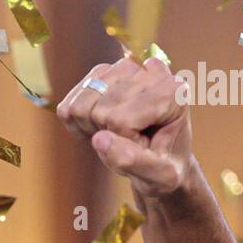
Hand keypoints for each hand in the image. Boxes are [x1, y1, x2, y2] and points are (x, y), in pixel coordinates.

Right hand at [56, 55, 192, 196]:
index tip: (144, 147)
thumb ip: (133, 161)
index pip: (121, 120)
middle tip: (128, 143)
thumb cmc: (166, 167)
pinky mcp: (102, 72)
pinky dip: (77, 123)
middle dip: (108, 135)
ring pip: (81, 105)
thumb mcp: (159, 175)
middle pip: (100, 111)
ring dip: (91, 128)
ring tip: (115, 135)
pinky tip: (100, 128)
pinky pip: (69, 103)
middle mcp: (150, 71)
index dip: (125, 142)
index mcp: (173, 92)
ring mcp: (124, 67)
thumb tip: (100, 140)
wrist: (161, 158)